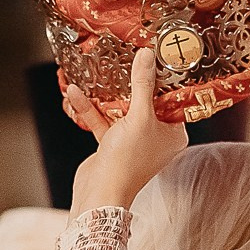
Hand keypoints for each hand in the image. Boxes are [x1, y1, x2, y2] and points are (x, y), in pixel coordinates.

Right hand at [65, 47, 186, 213]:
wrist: (100, 193)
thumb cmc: (127, 161)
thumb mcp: (139, 117)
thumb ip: (143, 85)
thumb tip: (147, 56)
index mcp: (173, 134)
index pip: (172, 100)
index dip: (164, 79)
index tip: (155, 56)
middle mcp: (155, 137)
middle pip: (145, 102)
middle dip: (132, 82)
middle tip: (125, 57)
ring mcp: (133, 141)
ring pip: (121, 111)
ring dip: (106, 94)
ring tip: (96, 72)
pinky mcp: (112, 145)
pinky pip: (103, 121)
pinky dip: (91, 108)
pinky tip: (76, 92)